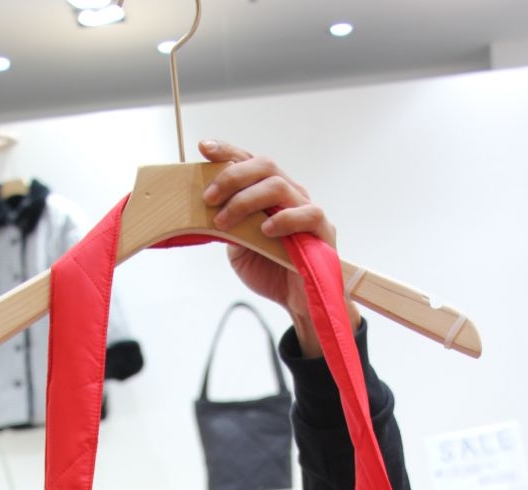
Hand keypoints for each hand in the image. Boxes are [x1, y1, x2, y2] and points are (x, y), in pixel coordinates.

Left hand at [198, 140, 359, 355]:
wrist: (296, 303)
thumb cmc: (270, 271)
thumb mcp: (238, 248)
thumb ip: (228, 226)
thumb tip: (207, 209)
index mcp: (269, 195)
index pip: (250, 162)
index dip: (228, 152)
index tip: (204, 148)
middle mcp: (290, 195)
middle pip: (264, 166)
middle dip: (232, 176)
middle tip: (208, 197)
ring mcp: (307, 210)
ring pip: (279, 186)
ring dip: (246, 200)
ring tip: (225, 221)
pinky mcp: (323, 231)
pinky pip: (307, 214)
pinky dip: (283, 219)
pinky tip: (265, 230)